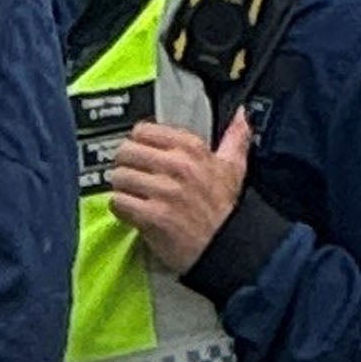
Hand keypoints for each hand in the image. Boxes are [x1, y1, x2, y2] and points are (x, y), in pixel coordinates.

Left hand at [101, 108, 253, 278]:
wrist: (223, 246)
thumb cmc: (223, 210)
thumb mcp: (233, 168)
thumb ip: (235, 138)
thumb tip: (241, 115)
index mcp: (192, 149)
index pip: (143, 131)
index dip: (137, 144)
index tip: (141, 155)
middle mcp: (178, 166)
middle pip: (126, 152)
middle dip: (125, 166)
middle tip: (132, 178)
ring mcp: (165, 191)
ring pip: (119, 177)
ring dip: (121, 188)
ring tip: (133, 197)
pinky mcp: (153, 216)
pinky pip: (119, 202)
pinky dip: (121, 209)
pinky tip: (132, 213)